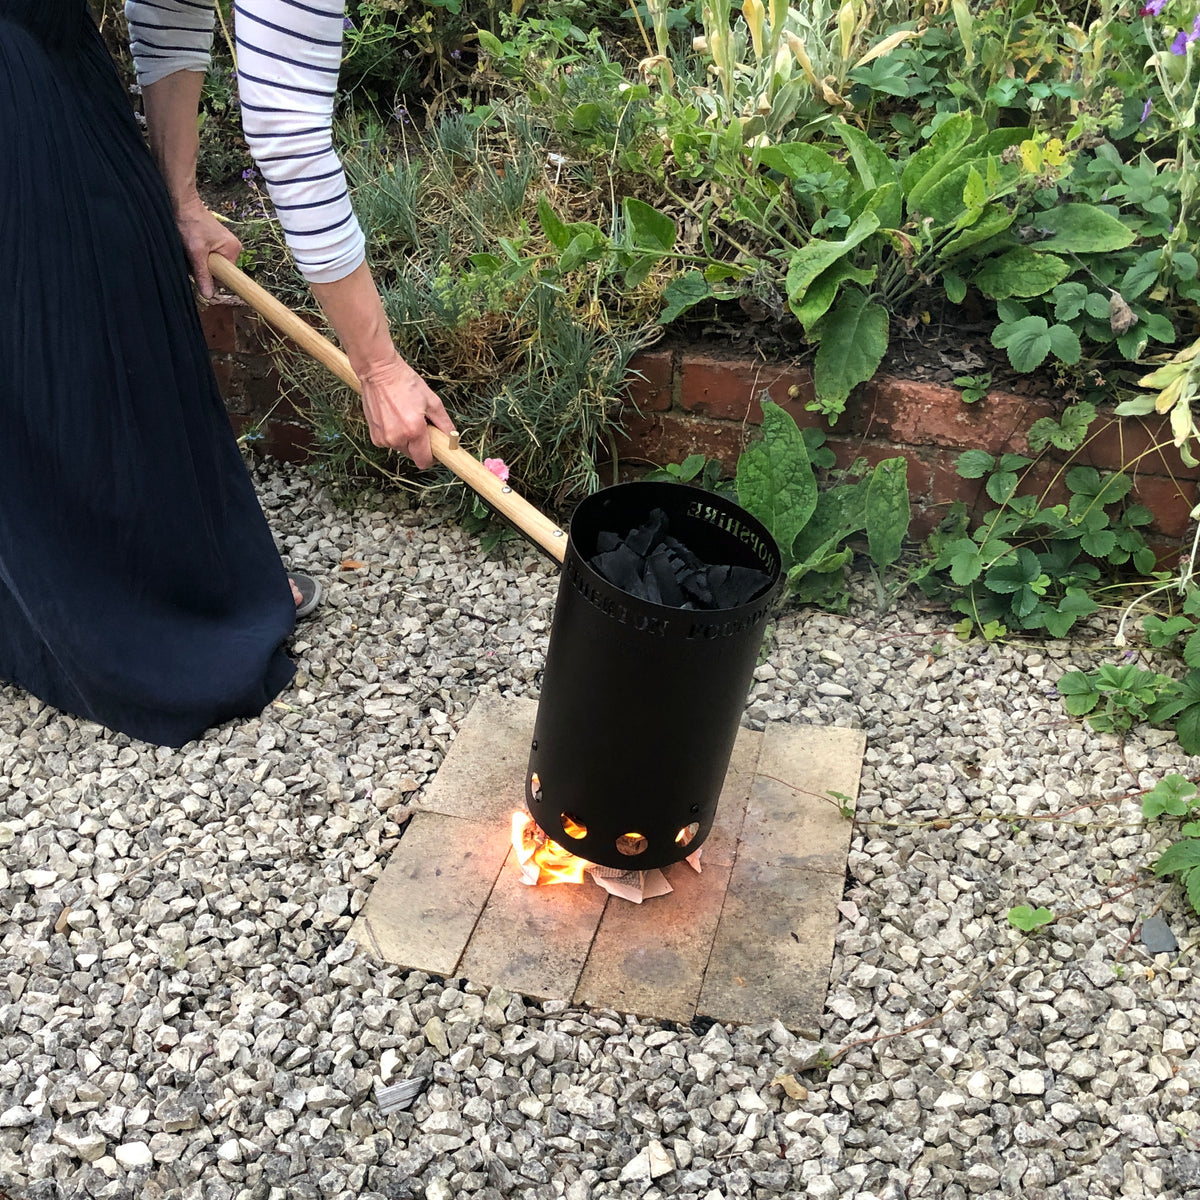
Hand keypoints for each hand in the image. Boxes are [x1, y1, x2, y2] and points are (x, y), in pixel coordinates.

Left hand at [174, 197, 241, 298]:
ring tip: (189, 251)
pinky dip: (198, 256)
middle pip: (219, 271)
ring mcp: (224, 244)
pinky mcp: (216, 241)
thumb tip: (208, 295)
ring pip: (212, 264)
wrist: (182, 203)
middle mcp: (233, 247)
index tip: (199, 274)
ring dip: (199, 263)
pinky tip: (191, 248)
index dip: (213, 279)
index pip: (227, 277)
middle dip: (203, 269)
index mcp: (233, 250)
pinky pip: (209, 257)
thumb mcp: (195, 252)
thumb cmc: (190, 223)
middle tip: (191, 259)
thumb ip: (203, 274)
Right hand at [358, 351, 455, 468]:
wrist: (379, 371)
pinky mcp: (374, 436)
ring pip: (402, 449)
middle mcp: (397, 438)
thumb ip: (444, 424)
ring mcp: (383, 439)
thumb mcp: (432, 401)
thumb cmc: (406, 383)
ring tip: (406, 418)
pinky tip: (394, 418)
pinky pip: (390, 443)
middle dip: (420, 445)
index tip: (435, 449)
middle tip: (421, 426)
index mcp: (414, 431)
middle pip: (414, 455)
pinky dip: (395, 435)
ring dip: (407, 439)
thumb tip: (452, 439)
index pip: (424, 461)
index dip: (432, 458)